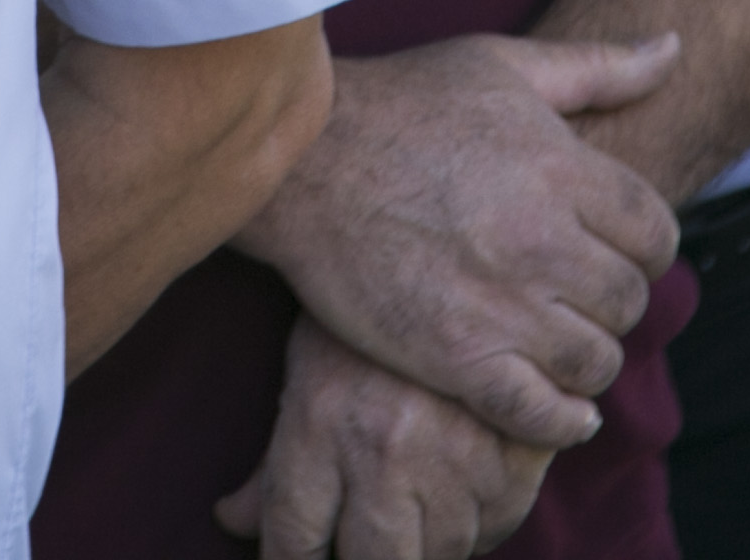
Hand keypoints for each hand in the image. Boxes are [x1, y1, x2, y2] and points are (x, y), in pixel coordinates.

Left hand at [217, 316, 557, 559]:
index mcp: (320, 424)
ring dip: (429, 546)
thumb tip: (232, 521)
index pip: (294, 538)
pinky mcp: (518, 445)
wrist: (451, 222)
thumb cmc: (363, 305)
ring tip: (416, 516)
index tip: (303, 556)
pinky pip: (500, 522)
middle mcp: (385, 446)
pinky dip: (483, 525)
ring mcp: (456, 449)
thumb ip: (273, 461)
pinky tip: (464, 498)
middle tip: (366, 542)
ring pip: (445, 550)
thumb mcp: (306, 371)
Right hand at [234, 33, 679, 454]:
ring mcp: (499, 306)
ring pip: (595, 361)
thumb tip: (674, 46)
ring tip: (559, 341)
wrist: (301, 162)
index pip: (656, 234)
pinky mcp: (455, 358)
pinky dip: (561, 421)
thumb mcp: (502, 64)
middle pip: (628, 301)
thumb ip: (599, 65)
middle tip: (576, 294)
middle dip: (610, 300)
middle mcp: (540, 240)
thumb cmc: (401, 103)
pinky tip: (561, 408)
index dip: (644, 246)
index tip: (611, 248)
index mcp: (560, 169)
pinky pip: (540, 413)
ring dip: (586, 357)